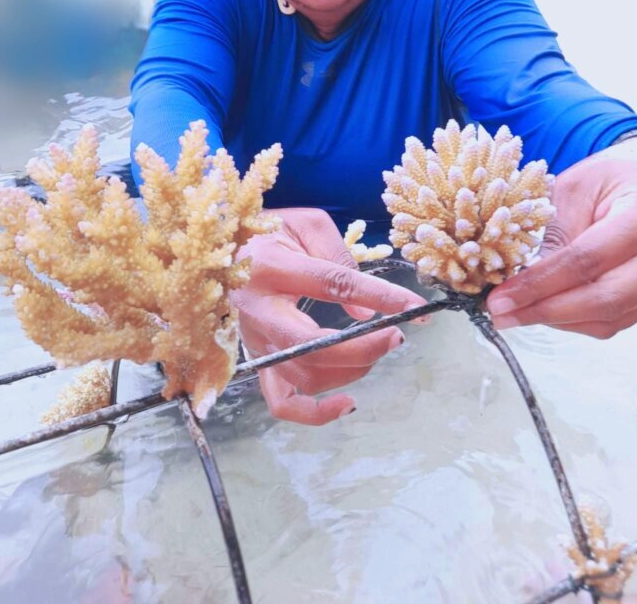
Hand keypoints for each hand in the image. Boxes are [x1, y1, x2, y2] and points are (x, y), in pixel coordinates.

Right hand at [232, 207, 427, 424]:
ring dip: (351, 370)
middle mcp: (258, 310)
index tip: (414, 307)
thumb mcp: (306, 223)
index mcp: (272, 267)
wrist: (222, 247)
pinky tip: (347, 403)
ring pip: (305, 377)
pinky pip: (282, 402)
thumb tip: (367, 313)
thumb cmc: (269, 231)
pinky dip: (315, 413)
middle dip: (365, 348)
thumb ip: (340, 258)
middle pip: (314, 348)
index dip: (379, 298)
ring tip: (375, 349)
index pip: (333, 285)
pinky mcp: (256, 360)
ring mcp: (255, 341)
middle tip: (395, 335)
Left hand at [487, 137, 636, 337]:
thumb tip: (520, 283)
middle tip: (502, 314)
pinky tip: (546, 309)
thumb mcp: (575, 187)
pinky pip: (617, 318)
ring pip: (611, 317)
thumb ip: (555, 234)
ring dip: (559, 320)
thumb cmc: (614, 173)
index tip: (501, 298)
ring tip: (517, 313)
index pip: (587, 260)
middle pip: (604, 299)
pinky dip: (578, 318)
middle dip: (545, 311)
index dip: (539, 284)